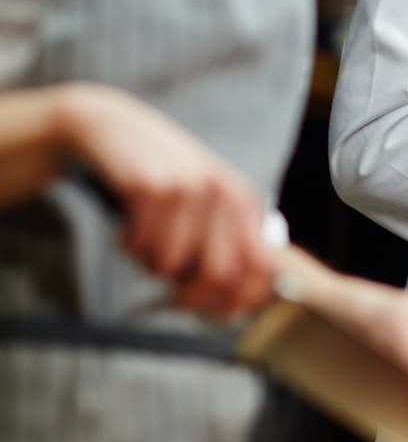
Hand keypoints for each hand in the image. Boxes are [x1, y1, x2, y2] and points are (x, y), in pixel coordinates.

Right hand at [58, 82, 272, 315]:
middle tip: (166, 279)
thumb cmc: (161, 178)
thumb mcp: (202, 206)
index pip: (261, 268)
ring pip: (170, 265)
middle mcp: (226, 194)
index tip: (213, 312)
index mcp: (245, 202)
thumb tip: (232, 307)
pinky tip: (129, 220)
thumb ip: (221, 249)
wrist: (113, 129)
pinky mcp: (152, 186)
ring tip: (145, 236)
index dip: (238, 301)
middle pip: (218, 276)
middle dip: (188, 293)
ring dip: (150, 261)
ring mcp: (191, 188)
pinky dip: (128, 244)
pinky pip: (139, 246)